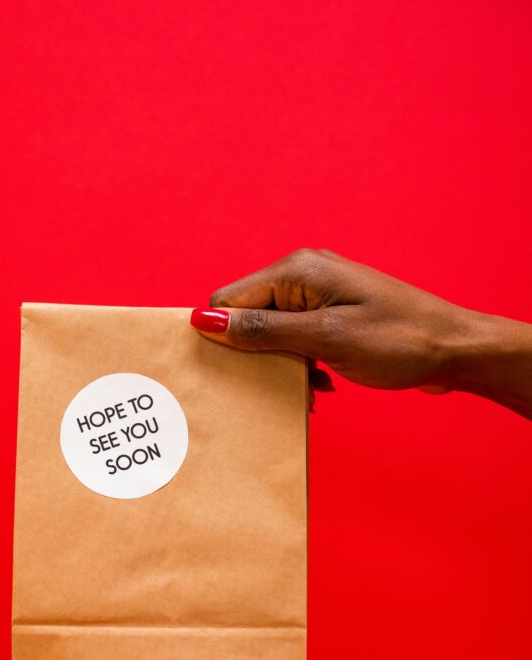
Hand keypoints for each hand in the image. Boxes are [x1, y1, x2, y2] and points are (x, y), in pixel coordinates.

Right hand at [190, 248, 531, 418]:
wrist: (455, 348)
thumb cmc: (399, 341)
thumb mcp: (325, 339)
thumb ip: (262, 330)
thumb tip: (205, 321)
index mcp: (296, 272)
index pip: (227, 300)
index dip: (221, 337)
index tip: (231, 374)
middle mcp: (303, 276)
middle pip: (247, 316)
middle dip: (254, 356)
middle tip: (278, 385)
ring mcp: (319, 294)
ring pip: (271, 332)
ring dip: (279, 365)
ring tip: (308, 387)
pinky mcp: (332, 314)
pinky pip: (295, 339)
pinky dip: (300, 364)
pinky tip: (321, 383)